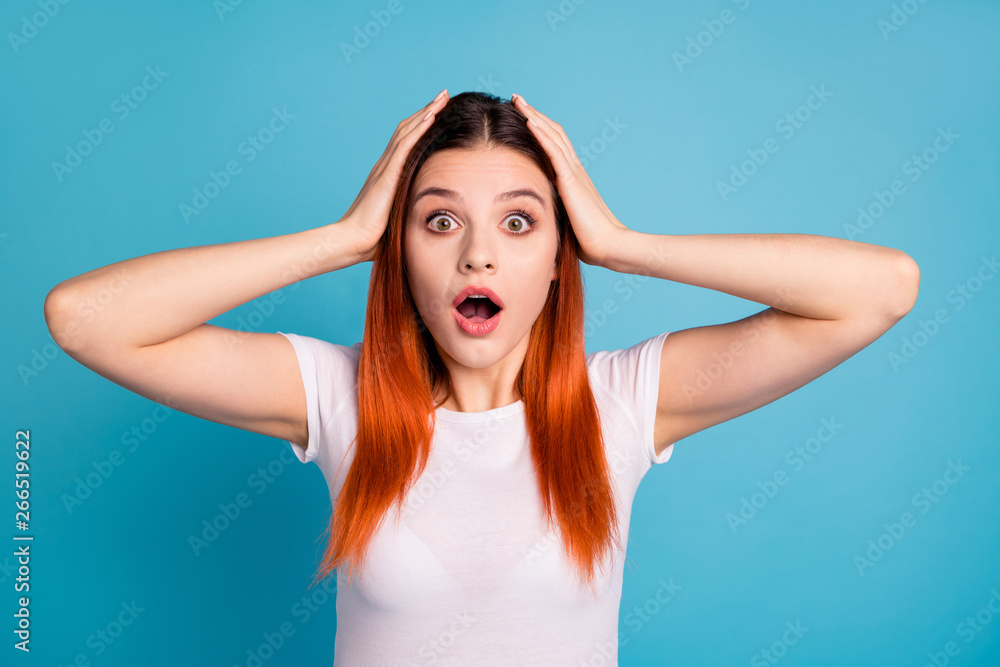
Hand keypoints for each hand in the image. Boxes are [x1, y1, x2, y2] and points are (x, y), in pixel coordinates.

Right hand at [340, 88, 449, 261]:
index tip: (438, 114)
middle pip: (407, 130)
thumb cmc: (373, 238)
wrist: (353, 242)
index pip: (406, 142)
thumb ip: (408, 212)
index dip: (421, 126)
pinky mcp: (387, 174)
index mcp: (387, 175)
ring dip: (426, 112)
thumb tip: (426, 222)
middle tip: (443, 96)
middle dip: (426, 111)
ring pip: (407, 131)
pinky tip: (432, 115)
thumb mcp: (396, 219)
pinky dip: (419, 128)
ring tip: (442, 98)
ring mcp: (384, 168)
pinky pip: (405, 144)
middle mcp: (385, 166)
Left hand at [512, 93, 628, 265]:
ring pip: (552, 135)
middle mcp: (575, 169)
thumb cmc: (589, 240)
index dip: (540, 128)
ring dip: (534, 115)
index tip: (523, 116)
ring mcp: (574, 173)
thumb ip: (555, 209)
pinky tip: (528, 120)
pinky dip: (540, 133)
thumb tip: (538, 214)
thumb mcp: (567, 219)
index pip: (555, 144)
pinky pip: (553, 151)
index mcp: (574, 177)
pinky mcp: (571, 180)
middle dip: (534, 113)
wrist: (608, 246)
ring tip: (518, 101)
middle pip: (553, 132)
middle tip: (517, 99)